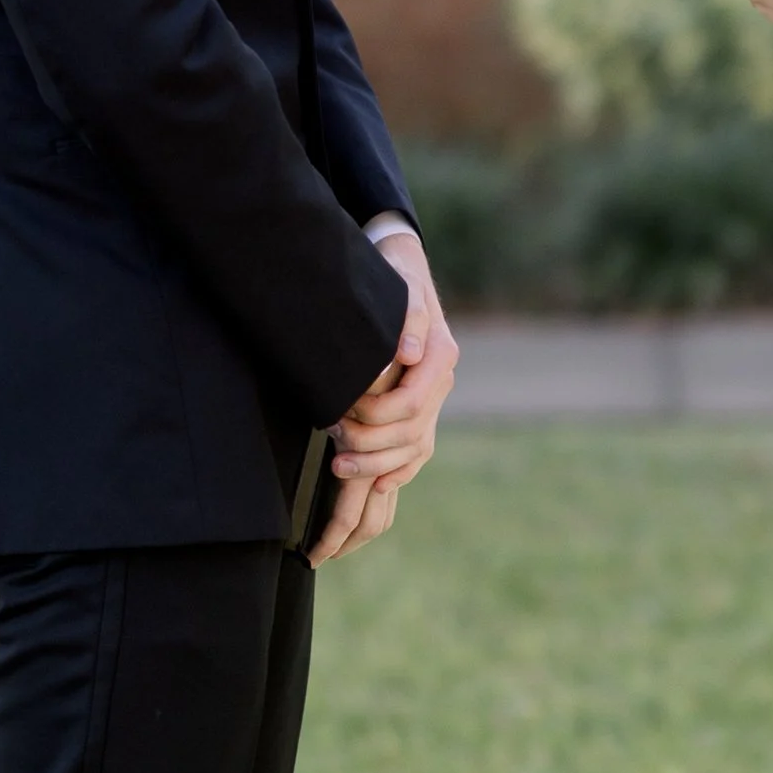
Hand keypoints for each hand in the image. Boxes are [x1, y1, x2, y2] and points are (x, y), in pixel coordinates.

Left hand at [308, 226, 458, 565]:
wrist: (401, 273)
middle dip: (369, 455)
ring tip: (337, 479)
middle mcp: (437, 389)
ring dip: (374, 474)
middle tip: (334, 459)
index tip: (342, 421)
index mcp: (438, 361)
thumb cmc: (393, 279)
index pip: (408, 406)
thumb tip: (411, 354)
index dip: (375, 420)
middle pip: (409, 440)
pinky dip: (388, 481)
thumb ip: (409, 320)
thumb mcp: (400, 289)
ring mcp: (428, 406)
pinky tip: (367, 499)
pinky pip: (409, 460)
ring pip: (409, 457)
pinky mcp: (415, 417)